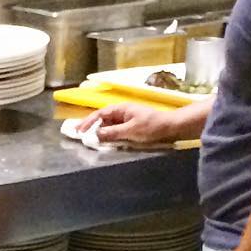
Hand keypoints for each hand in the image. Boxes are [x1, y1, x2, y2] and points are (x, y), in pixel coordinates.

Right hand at [74, 102, 189, 145]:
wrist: (171, 127)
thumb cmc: (152, 126)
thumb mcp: (131, 131)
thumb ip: (112, 133)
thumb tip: (96, 134)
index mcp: (121, 109)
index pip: (99, 114)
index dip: (88, 122)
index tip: (79, 131)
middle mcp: (122, 112)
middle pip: (102, 119)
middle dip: (90, 126)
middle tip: (78, 135)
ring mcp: (127, 119)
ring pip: (108, 125)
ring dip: (99, 132)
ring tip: (89, 140)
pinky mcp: (131, 127)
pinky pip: (116, 130)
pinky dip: (109, 135)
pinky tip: (105, 142)